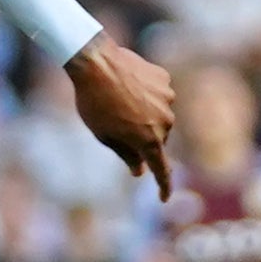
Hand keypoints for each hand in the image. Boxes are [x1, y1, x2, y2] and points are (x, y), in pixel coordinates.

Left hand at [68, 34, 176, 199]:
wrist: (96, 63)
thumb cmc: (93, 103)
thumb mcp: (103, 134)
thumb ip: (125, 153)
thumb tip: (139, 171)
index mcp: (148, 140)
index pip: (161, 170)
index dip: (163, 186)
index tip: (163, 198)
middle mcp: (164, 122)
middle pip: (157, 139)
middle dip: (142, 139)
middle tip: (117, 126)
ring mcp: (167, 99)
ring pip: (159, 115)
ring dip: (144, 115)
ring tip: (118, 101)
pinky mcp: (165, 81)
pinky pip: (158, 94)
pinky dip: (146, 94)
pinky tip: (126, 85)